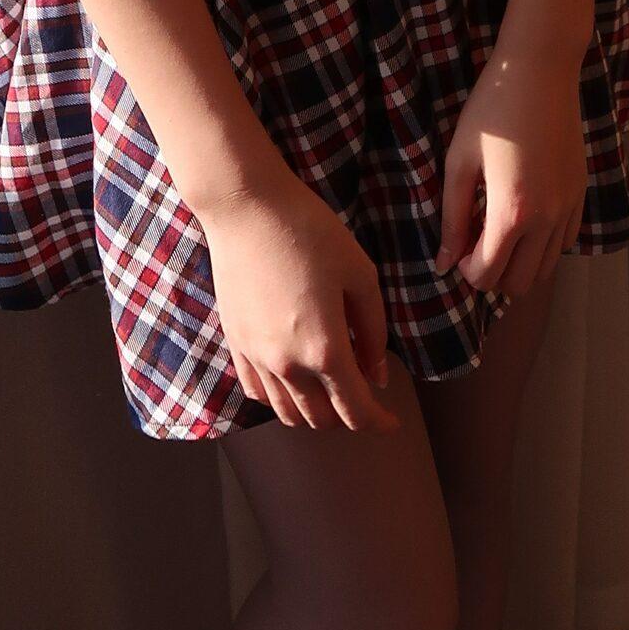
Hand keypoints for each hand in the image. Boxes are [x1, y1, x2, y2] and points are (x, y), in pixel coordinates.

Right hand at [200, 170, 401, 434]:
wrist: (246, 207)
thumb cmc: (310, 232)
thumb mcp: (359, 274)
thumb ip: (373, 330)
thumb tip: (377, 374)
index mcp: (325, 349)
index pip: (355, 409)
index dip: (379, 422)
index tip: (393, 421)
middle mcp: (287, 364)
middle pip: (321, 419)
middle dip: (348, 416)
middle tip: (366, 395)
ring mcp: (256, 356)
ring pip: (287, 413)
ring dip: (315, 413)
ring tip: (332, 390)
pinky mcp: (235, 343)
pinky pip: (258, 392)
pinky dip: (281, 398)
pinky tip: (295, 378)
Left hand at [432, 37, 588, 298]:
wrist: (539, 70)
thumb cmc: (491, 110)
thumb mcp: (460, 162)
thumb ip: (452, 217)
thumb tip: (443, 263)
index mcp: (512, 212)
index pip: (487, 275)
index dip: (465, 269)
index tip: (457, 245)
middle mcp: (547, 219)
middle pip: (519, 283)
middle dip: (492, 273)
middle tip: (475, 241)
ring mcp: (569, 207)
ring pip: (546, 268)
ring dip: (519, 263)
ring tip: (498, 230)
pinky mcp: (581, 193)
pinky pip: (565, 242)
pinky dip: (543, 245)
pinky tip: (525, 217)